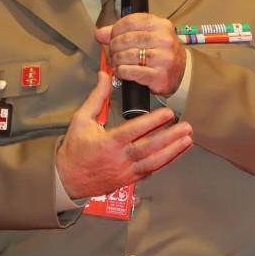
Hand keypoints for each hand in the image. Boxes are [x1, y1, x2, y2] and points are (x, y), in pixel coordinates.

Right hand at [56, 72, 192, 198]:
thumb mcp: (81, 119)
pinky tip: (175, 154)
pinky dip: (164, 162)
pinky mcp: (128, 180)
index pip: (135, 129)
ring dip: (173, 151)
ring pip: (154, 162)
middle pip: (150, 147)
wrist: (67, 179)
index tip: (168, 113)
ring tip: (187, 141)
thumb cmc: (74, 149)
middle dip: (170, 137)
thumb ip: (96, 97)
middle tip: (186, 127)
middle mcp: (120, 158)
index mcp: (109, 142)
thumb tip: (104, 75)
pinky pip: (150, 171)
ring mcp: (126, 172)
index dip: (154, 121)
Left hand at [95, 13, 186, 95]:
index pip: (131, 21)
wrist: (181, 72)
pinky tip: (121, 71)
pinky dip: (121, 72)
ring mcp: (163, 58)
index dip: (116, 29)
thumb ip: (123, 32)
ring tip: (116, 62)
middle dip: (114, 46)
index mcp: (161, 25)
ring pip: (127, 55)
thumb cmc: (161, 52)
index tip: (112, 36)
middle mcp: (164, 40)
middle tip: (112, 51)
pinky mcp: (159, 75)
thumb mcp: (147, 35)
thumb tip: (100, 33)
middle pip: (127, 39)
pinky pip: (131, 72)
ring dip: (116, 60)